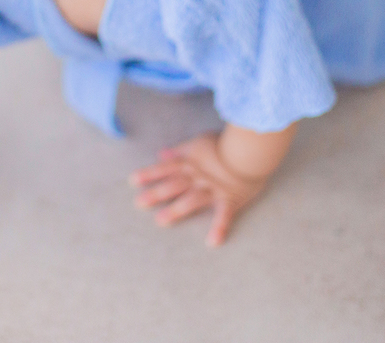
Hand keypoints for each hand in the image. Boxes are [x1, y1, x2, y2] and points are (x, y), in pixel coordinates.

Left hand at [129, 132, 267, 246]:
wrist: (251, 149)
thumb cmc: (226, 144)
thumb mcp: (200, 141)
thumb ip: (180, 150)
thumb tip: (161, 154)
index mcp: (191, 162)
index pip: (166, 168)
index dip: (149, 174)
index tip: (132, 182)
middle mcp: (198, 177)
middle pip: (174, 185)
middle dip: (156, 193)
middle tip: (139, 203)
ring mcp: (213, 189)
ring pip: (191, 200)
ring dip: (176, 210)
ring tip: (161, 221)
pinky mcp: (230, 200)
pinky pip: (224, 216)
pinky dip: (220, 228)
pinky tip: (213, 243)